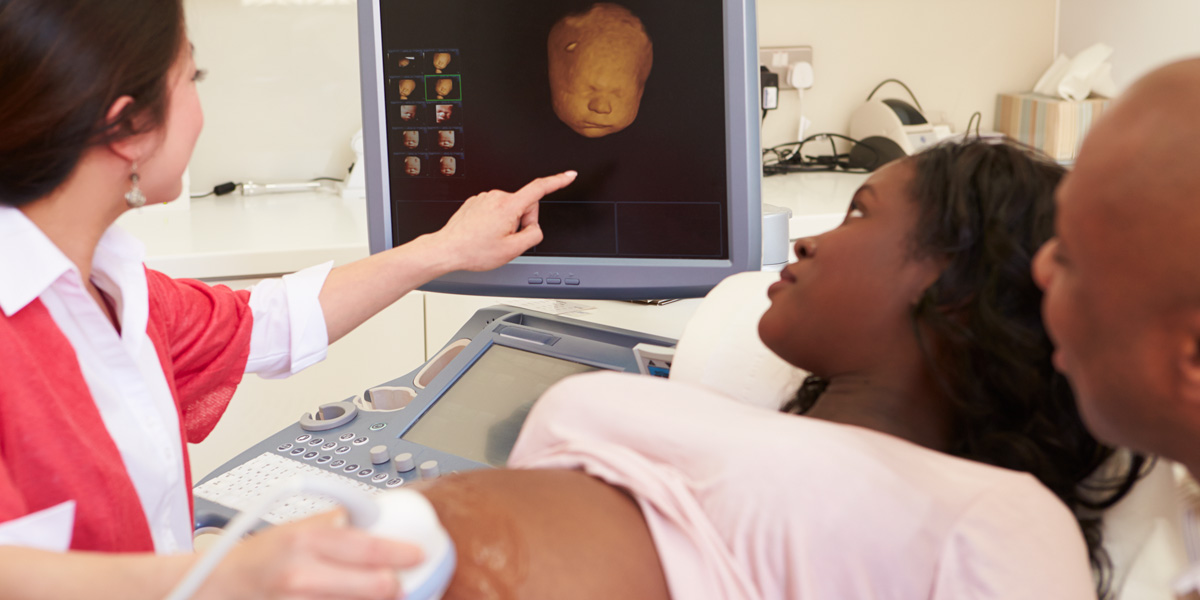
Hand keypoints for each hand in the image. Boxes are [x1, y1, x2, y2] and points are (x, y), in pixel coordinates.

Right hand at [206, 509, 422, 599]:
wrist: (219, 585)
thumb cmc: (260, 556)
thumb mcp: (297, 527)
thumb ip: (338, 524)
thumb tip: (381, 520)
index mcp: (307, 539)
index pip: (369, 548)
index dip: (402, 553)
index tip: (417, 555)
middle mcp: (303, 574)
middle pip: (376, 587)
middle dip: (393, 585)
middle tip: (397, 582)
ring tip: (372, 591)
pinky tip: (346, 599)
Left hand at [432, 171, 576, 271]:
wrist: (447, 249)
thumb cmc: (474, 250)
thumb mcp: (512, 251)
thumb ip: (533, 236)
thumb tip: (534, 228)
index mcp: (508, 206)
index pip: (539, 189)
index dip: (558, 181)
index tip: (569, 175)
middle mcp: (496, 197)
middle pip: (525, 205)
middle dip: (522, 222)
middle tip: (508, 239)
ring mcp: (485, 198)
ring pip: (510, 209)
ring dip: (507, 223)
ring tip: (492, 238)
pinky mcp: (476, 202)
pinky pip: (496, 210)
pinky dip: (495, 221)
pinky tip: (484, 233)